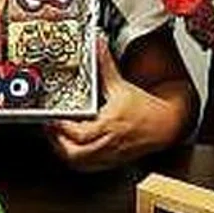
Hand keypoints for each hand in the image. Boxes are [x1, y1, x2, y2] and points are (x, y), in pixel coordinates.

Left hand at [46, 37, 188, 171]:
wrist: (165, 124)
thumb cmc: (145, 108)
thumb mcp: (121, 85)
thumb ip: (105, 66)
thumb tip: (97, 45)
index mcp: (110, 124)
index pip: (80, 133)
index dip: (62, 129)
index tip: (52, 119)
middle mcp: (109, 142)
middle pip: (75, 153)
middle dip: (57, 143)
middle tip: (48, 129)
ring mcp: (109, 154)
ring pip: (80, 163)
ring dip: (64, 153)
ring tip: (55, 138)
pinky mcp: (111, 161)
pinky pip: (88, 167)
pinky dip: (75, 160)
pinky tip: (70, 149)